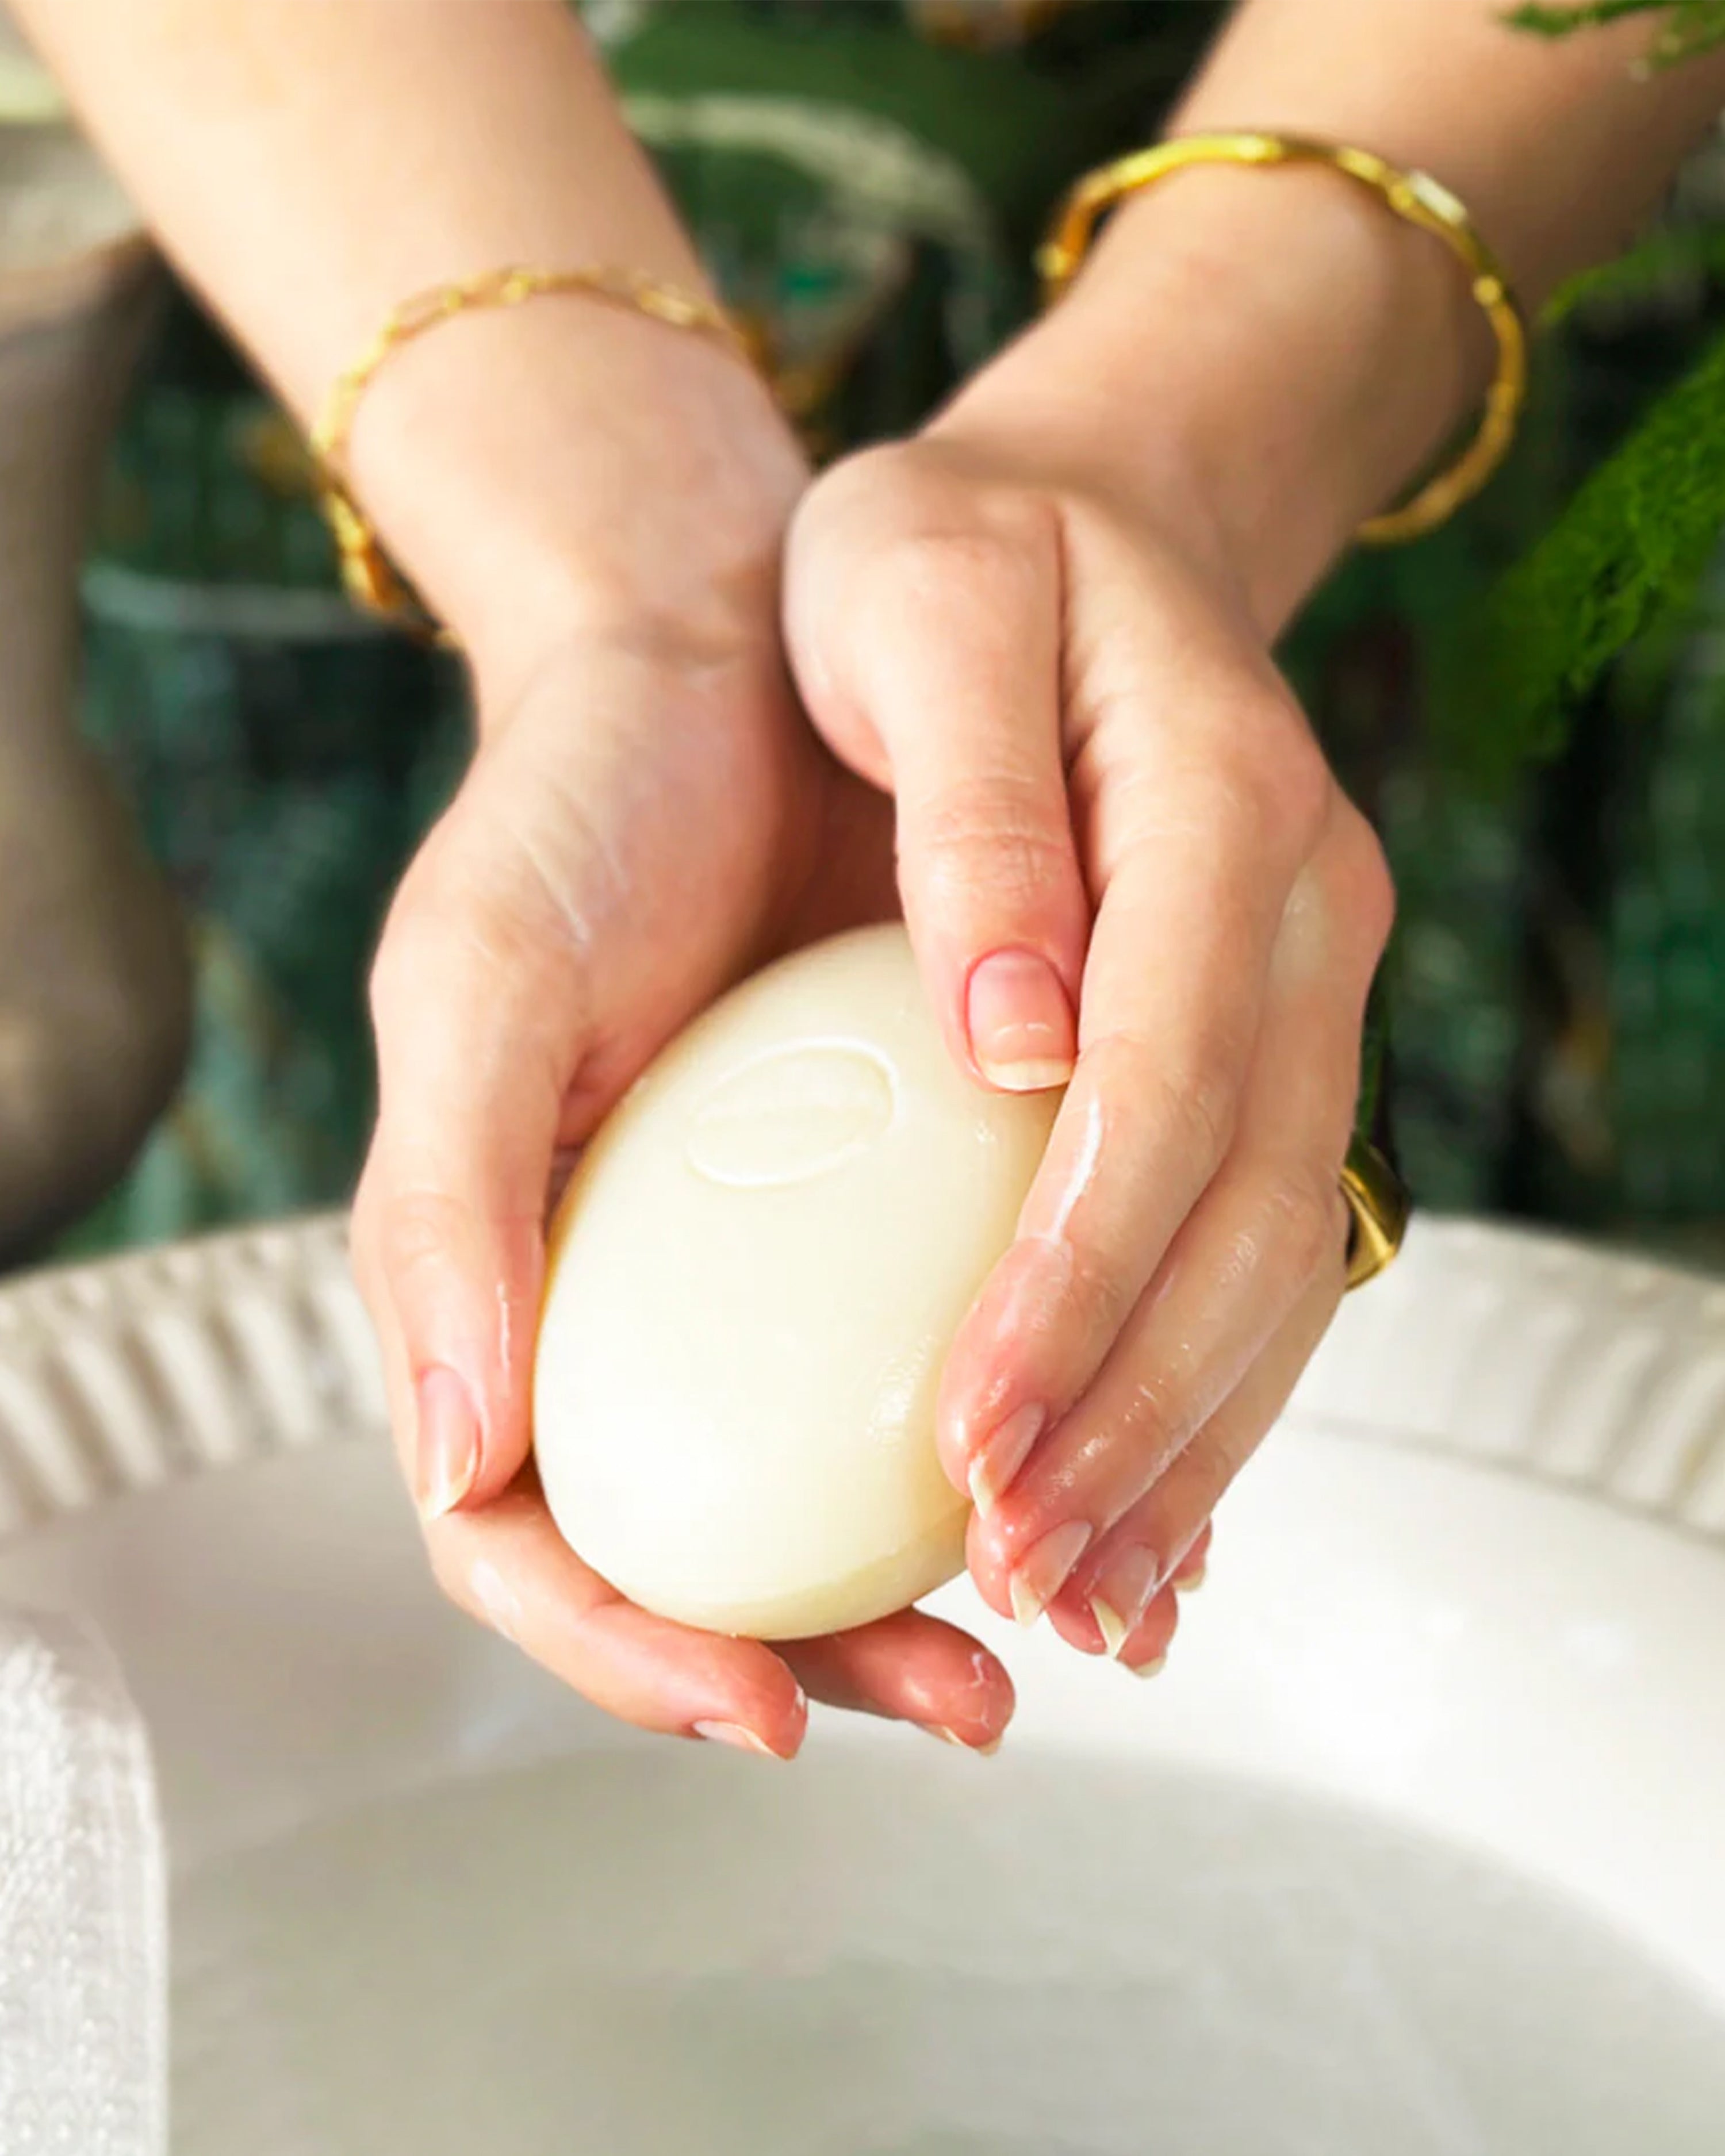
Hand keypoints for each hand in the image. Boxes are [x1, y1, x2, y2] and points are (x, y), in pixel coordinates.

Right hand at [348, 337, 1019, 1758]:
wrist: (724, 681)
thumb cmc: (570, 822)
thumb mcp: (479, 988)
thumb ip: (448, 1210)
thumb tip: (455, 1452)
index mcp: (503, 1291)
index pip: (527, 1541)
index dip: (630, 1650)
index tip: (766, 1704)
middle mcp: (630, 1305)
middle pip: (698, 1557)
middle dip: (822, 1658)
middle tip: (967, 1693)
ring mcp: (758, 1271)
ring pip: (825, 1495)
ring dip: (926, 1585)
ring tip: (1053, 1615)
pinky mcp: (877, 1213)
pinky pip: (926, 1362)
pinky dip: (1002, 1436)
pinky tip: (1091, 1463)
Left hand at [783, 253, 1394, 1672]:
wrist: (1069, 517)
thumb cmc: (951, 551)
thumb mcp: (918, 599)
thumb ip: (973, 810)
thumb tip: (1009, 1041)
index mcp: (1215, 800)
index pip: (1162, 1085)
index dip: (1079, 1276)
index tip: (978, 1427)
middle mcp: (1292, 914)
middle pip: (1243, 1208)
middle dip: (1133, 1406)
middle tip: (1017, 1564)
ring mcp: (1301, 986)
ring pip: (1278, 1258)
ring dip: (1185, 1443)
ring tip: (1082, 1594)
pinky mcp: (1265, 1042)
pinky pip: (1264, 1245)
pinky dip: (1207, 1393)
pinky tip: (1145, 1512)